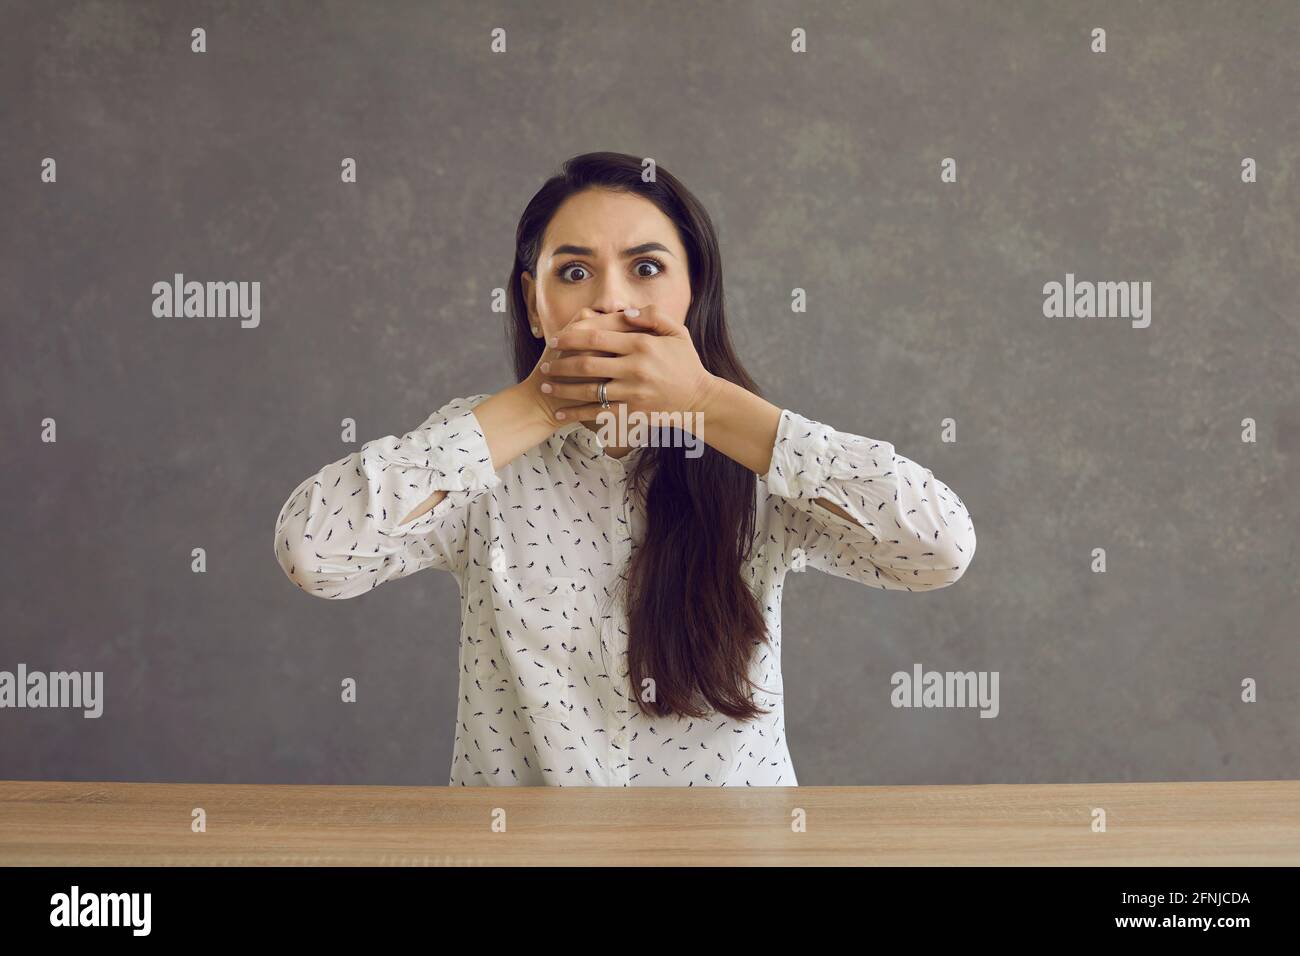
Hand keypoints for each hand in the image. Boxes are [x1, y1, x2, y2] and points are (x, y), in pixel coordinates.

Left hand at [538, 304, 717, 422]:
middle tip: (545, 363)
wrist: (700, 400)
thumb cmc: (686, 363)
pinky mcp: (632, 413)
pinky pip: (598, 414)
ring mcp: (633, 392)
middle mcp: (635, 368)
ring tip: (546, 385)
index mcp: (642, 345)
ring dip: (563, 388)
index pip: (597, 338)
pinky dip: (576, 415)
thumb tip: (624, 311)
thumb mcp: (677, 331)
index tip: (555, 339)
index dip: (572, 337)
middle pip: (587, 364)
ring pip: (588, 390)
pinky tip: (560, 414)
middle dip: (561, 363)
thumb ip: (653, 316)